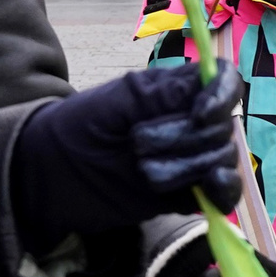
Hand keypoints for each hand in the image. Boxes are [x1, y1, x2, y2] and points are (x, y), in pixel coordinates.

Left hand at [11, 62, 245, 252]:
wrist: (51, 178)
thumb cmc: (76, 128)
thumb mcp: (114, 101)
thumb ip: (161, 93)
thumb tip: (207, 82)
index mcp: (175, 91)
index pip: (224, 81)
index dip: (222, 96)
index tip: (199, 115)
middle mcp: (191, 122)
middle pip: (221, 127)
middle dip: (185, 138)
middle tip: (137, 145)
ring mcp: (192, 159)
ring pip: (221, 159)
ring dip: (185, 168)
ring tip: (143, 173)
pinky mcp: (188, 194)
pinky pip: (224, 194)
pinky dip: (225, 191)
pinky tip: (211, 186)